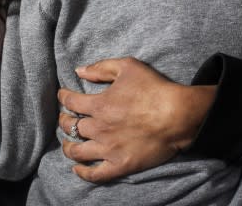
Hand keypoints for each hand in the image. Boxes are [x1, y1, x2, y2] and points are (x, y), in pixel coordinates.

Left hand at [57, 57, 214, 182]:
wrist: (179, 115)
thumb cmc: (155, 88)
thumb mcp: (128, 67)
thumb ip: (101, 68)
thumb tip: (79, 71)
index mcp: (99, 104)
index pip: (70, 101)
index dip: (63, 97)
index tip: (63, 95)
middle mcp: (99, 128)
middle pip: (70, 126)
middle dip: (64, 120)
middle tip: (65, 118)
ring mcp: (109, 149)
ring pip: (77, 151)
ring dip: (68, 146)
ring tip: (68, 144)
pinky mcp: (120, 165)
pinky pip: (95, 173)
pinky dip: (82, 172)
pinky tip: (77, 168)